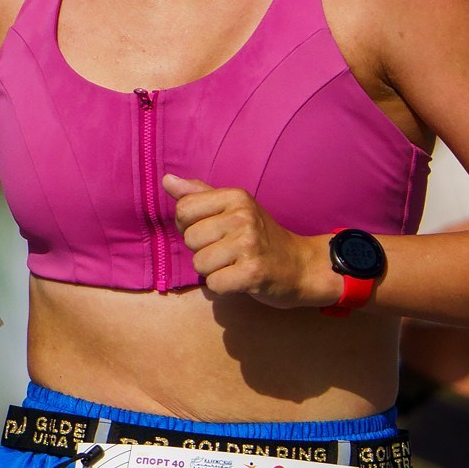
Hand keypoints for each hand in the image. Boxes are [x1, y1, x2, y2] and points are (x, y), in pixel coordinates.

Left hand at [162, 174, 325, 306]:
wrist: (301, 266)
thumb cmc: (261, 238)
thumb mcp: (234, 209)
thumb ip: (199, 195)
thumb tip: (167, 180)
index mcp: (236, 197)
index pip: (184, 209)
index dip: (189, 226)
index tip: (212, 232)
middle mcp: (243, 216)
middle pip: (190, 239)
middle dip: (203, 251)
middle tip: (228, 252)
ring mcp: (249, 244)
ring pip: (199, 264)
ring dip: (213, 271)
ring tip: (235, 265)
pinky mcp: (253, 272)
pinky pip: (213, 284)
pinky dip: (223, 288)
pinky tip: (240, 280)